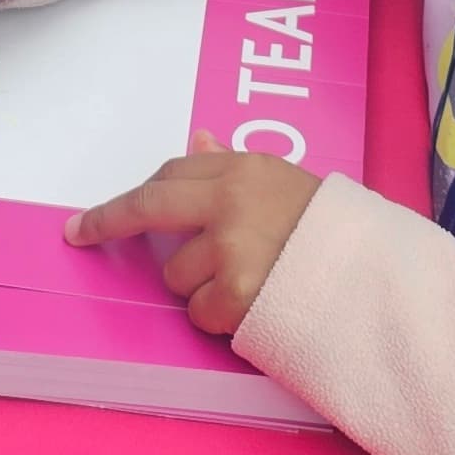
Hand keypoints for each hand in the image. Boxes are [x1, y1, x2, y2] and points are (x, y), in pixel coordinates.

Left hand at [67, 130, 318, 336]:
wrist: (375, 280)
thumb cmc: (332, 232)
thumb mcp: (287, 183)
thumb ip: (235, 166)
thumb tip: (199, 136)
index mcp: (245, 170)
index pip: (170, 174)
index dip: (134, 195)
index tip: (101, 210)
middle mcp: (230, 202)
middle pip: (150, 208)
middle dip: (108, 222)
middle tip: (79, 233)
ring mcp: (231, 249)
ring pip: (176, 274)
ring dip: (198, 285)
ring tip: (246, 283)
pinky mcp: (237, 294)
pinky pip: (200, 313)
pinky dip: (218, 318)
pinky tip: (252, 307)